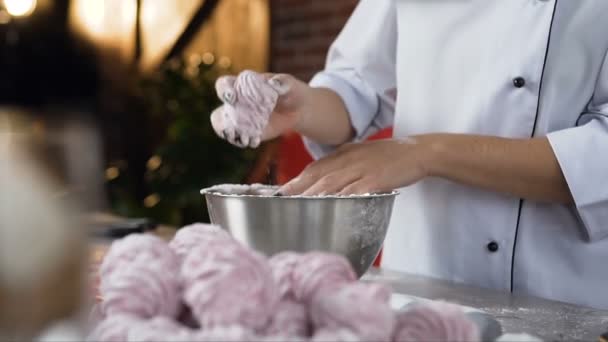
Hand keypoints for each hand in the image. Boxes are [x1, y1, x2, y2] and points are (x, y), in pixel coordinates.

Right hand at [211, 71, 309, 147]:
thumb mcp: (289, 84)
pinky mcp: (248, 132)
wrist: (297, 109)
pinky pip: (239, 138)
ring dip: (229, 134)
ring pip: (224, 128)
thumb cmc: (290, 90)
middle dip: (221, 120)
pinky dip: (244, 141)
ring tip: (242, 138)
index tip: (232, 96)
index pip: (224, 85)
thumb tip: (274, 84)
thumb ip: (282, 82)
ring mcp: (240, 119)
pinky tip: (255, 141)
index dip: (224, 90)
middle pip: (218, 112)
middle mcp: (235, 103)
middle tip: (233, 126)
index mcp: (241, 86)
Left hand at [279, 138, 430, 194]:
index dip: (298, 179)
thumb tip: (322, 181)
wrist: (418, 151)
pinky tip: (332, 205)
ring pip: (333, 182)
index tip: (282, 191)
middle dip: (299, 188)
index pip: (316, 167)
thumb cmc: (388, 156)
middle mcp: (350, 159)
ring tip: (298, 204)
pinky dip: (342, 197)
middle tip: (281, 199)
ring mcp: (362, 169)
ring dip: (314, 193)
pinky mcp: (377, 179)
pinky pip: (356, 190)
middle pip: (319, 174)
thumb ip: (342, 166)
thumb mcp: (360, 155)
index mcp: (344, 154)